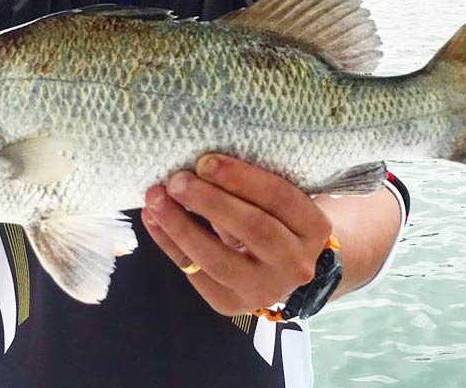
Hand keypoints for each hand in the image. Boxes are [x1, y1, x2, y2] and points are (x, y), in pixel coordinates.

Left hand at [141, 153, 330, 315]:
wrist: (282, 270)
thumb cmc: (275, 219)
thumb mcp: (278, 201)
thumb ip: (250, 185)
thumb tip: (198, 162)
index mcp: (314, 228)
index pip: (281, 199)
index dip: (241, 178)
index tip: (205, 161)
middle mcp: (296, 264)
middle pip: (253, 229)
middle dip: (210, 202)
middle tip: (177, 180)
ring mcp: (264, 290)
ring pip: (219, 259)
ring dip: (181, 226)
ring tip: (156, 199)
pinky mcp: (231, 306)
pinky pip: (194, 273)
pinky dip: (168, 244)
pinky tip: (152, 218)